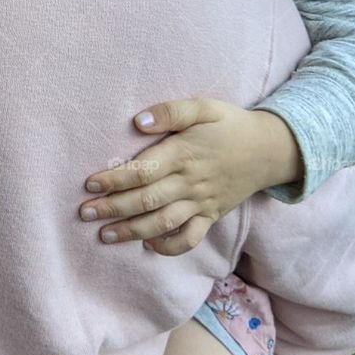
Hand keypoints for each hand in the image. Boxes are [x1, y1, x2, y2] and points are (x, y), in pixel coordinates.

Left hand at [78, 99, 303, 255]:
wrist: (270, 149)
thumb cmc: (230, 124)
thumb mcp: (204, 107)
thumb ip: (171, 111)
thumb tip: (139, 121)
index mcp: (184, 153)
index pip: (142, 171)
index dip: (115, 179)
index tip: (90, 184)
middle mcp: (190, 181)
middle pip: (147, 200)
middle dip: (113, 208)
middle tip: (85, 213)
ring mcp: (202, 202)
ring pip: (163, 222)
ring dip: (132, 231)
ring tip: (105, 235)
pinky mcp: (211, 216)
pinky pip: (190, 238)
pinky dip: (169, 247)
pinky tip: (148, 246)